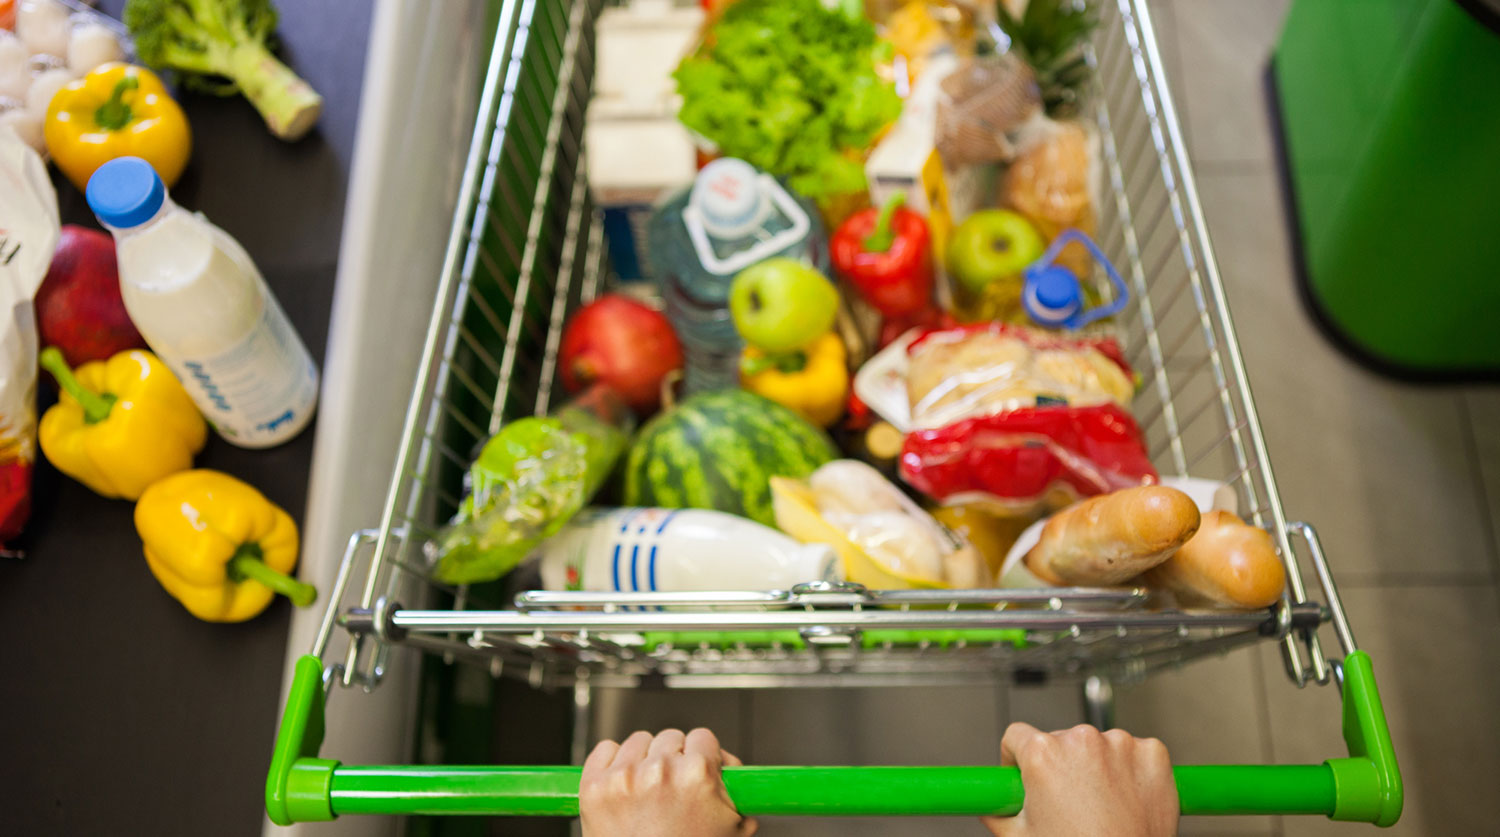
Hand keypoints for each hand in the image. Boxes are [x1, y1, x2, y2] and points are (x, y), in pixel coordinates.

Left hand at [580, 727, 756, 836]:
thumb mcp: (730, 830)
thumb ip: (737, 795)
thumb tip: (734, 774)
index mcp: (697, 774)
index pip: (703, 737)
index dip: (703, 755)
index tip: (699, 766)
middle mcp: (659, 769)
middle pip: (670, 737)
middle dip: (674, 758)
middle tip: (673, 787)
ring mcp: (624, 777)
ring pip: (638, 741)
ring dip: (644, 759)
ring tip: (647, 790)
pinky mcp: (594, 786)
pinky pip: (604, 749)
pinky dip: (612, 761)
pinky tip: (623, 784)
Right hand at [981, 722, 1177, 836]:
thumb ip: (997, 814)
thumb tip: (990, 809)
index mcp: (1043, 753)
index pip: (1016, 735)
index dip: (1016, 758)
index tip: (1025, 773)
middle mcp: (1081, 739)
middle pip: (1060, 740)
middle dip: (1061, 765)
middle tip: (1068, 802)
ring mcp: (1121, 743)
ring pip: (1099, 745)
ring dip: (1098, 766)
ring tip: (1103, 806)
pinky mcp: (1152, 752)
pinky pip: (1134, 752)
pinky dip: (1131, 770)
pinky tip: (1127, 798)